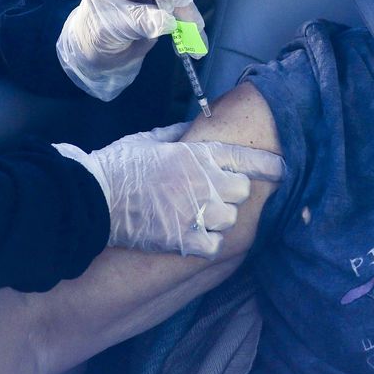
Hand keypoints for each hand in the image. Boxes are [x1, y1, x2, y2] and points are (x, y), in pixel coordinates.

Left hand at [56, 0, 203, 100]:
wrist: (101, 49)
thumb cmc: (100, 36)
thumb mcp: (116, 30)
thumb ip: (141, 22)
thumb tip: (169, 22)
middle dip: (180, 5)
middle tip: (195, 25)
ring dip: (188, 16)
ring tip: (197, 40)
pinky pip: (177, 6)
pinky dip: (187, 22)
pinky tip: (195, 39)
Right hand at [57, 123, 283, 257]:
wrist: (93, 199)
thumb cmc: (119, 165)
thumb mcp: (150, 138)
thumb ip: (179, 133)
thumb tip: (195, 127)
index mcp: (200, 154)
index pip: (249, 159)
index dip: (268, 165)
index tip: (280, 169)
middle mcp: (206, 183)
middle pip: (242, 191)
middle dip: (230, 193)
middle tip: (212, 194)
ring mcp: (197, 213)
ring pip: (230, 220)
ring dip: (218, 219)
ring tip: (199, 218)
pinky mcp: (185, 240)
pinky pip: (214, 246)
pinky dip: (207, 244)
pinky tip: (193, 238)